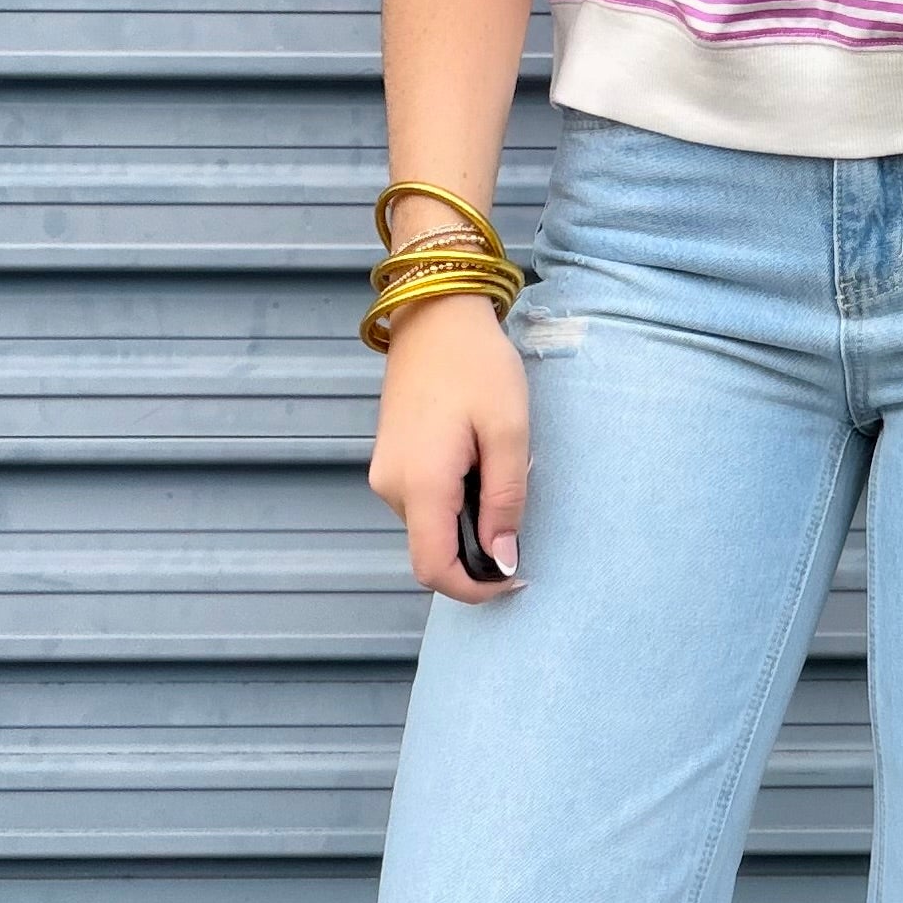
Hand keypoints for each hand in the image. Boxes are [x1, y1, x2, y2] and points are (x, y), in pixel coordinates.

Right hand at [366, 293, 529, 603]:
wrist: (436, 314)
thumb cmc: (478, 365)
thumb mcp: (508, 431)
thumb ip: (506, 499)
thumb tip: (502, 560)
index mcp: (420, 484)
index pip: (435, 570)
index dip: (475, 589)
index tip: (514, 578)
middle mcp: (391, 486)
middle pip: (433, 550)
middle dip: (478, 548)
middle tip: (517, 509)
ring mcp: (386, 472)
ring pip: (429, 525)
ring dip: (468, 518)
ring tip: (499, 467)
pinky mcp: (391, 458)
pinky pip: (423, 500)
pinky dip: (454, 498)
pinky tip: (478, 458)